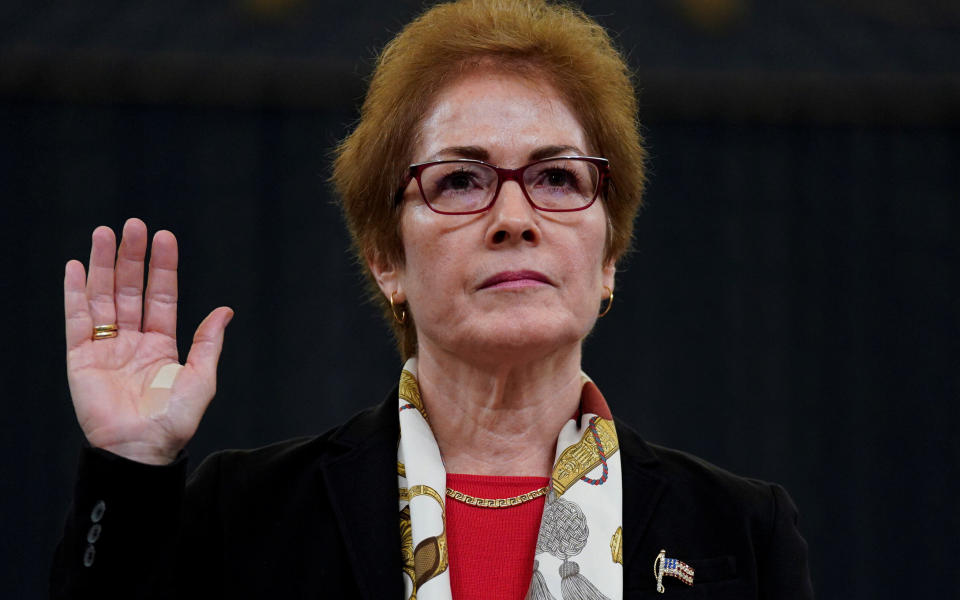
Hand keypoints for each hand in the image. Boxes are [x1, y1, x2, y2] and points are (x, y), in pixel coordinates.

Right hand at [64, 218, 232, 464]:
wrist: (140, 451)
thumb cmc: (174, 421)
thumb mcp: (201, 378)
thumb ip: (208, 343)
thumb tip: (225, 310)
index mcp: (161, 345)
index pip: (161, 296)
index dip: (162, 267)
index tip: (164, 236)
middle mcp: (132, 342)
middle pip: (130, 289)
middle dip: (130, 257)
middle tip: (132, 225)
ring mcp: (105, 348)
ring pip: (103, 297)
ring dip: (102, 265)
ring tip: (103, 233)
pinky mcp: (81, 359)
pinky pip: (76, 321)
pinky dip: (75, 293)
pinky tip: (74, 267)